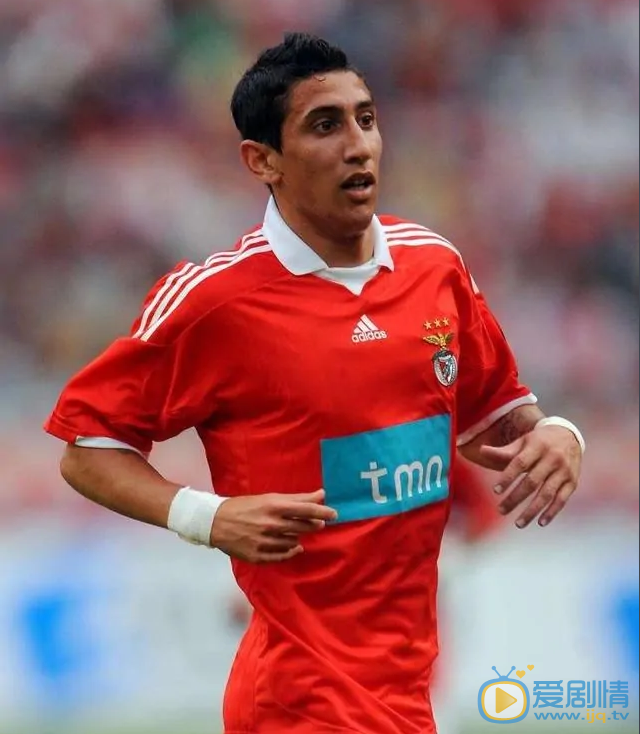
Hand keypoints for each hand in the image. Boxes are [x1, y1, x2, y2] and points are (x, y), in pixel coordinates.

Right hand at [210, 489, 336, 562]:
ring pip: (294, 543)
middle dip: (313, 525)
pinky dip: (290, 552)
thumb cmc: (246, 506)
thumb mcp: (270, 498)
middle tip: (318, 523)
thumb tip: (322, 494)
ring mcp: (264, 542)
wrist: (216, 522)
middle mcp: (270, 525)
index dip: (322, 512)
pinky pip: (282, 557)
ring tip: (291, 531)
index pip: (305, 509)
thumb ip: (297, 498)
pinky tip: (292, 547)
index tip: (334, 514)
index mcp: (273, 507)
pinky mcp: (258, 556)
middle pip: (303, 527)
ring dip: (297, 537)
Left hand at [479, 425, 581, 528]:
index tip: (495, 491)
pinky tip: (540, 522)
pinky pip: (562, 499)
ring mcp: (564, 471)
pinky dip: (552, 512)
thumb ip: (503, 451)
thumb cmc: (538, 441)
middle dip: (515, 498)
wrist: (569, 436)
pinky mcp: (573, 482)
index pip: (520, 463)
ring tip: (518, 523)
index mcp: (537, 446)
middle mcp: (553, 458)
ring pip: (547, 494)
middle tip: (501, 510)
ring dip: (532, 510)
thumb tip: (481, 450)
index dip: (508, 477)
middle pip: (532, 482)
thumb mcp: (523, 442)